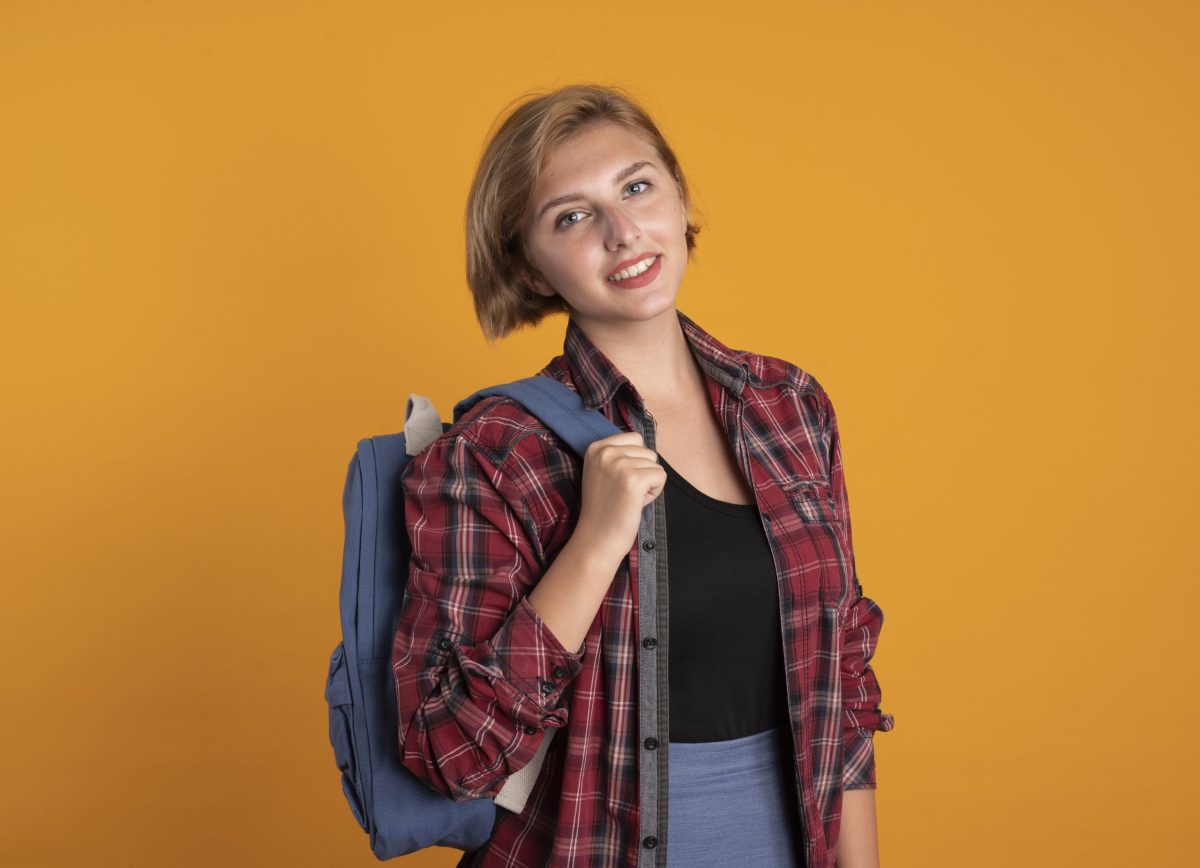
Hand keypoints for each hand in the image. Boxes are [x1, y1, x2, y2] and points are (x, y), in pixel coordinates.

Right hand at [572, 431, 666, 565]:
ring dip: (648, 484)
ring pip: (655, 464)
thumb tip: (645, 446)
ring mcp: (620, 464)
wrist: (597, 538)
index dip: (635, 461)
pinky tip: (637, 503)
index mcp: (596, 447)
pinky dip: (655, 492)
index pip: (635, 438)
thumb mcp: (603, 471)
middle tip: (624, 493)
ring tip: (629, 499)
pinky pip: (661, 476)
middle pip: (647, 451)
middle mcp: (606, 452)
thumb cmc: (604, 509)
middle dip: (643, 473)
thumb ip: (619, 455)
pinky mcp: (634, 479)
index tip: (619, 481)